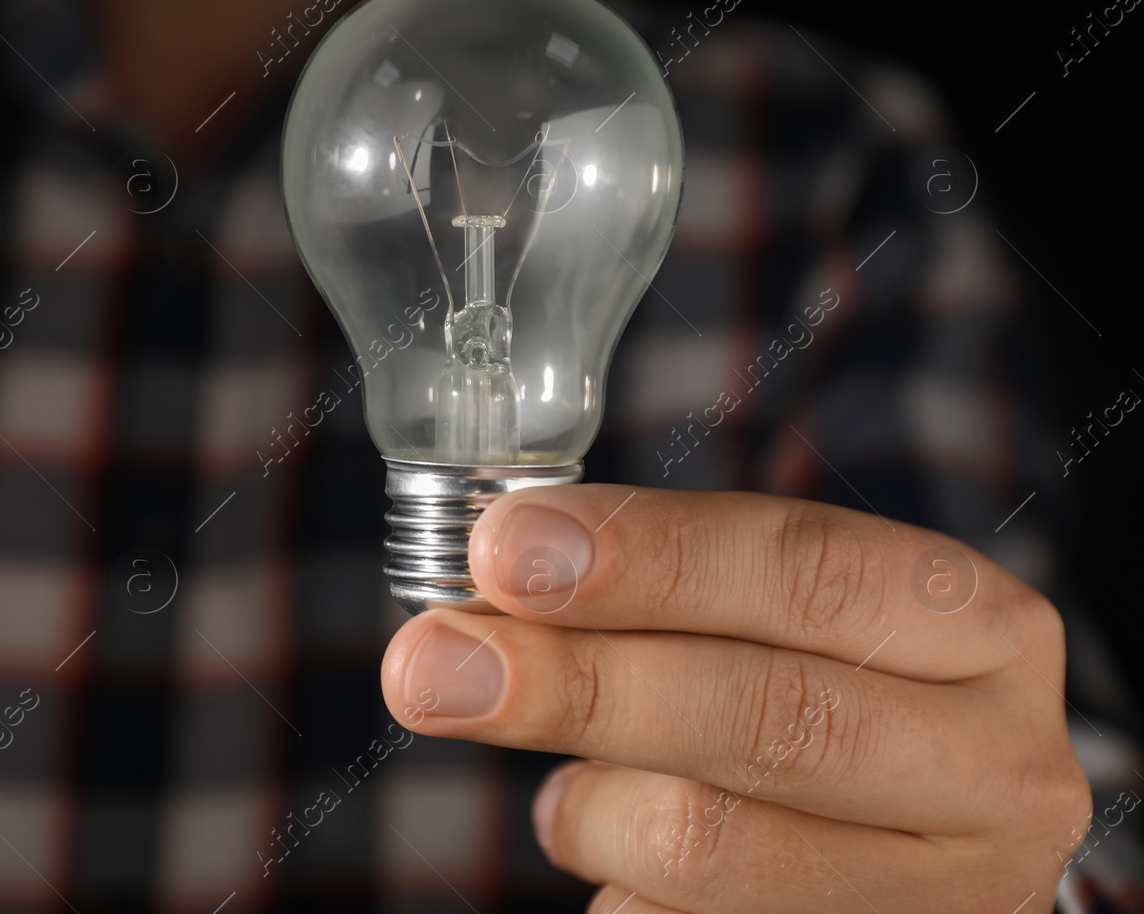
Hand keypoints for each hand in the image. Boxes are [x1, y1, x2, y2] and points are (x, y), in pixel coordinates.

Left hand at [380, 486, 1090, 912]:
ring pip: (707, 843)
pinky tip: (619, 865)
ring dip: (587, 806)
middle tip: (430, 663)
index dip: (646, 557)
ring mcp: (951, 894)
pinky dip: (616, 887)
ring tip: (566, 796)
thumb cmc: (814, 695)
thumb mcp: (771, 623)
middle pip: (762, 714)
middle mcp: (996, 766)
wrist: (905, 843)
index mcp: (979, 628)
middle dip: (574, 682)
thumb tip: (480, 598)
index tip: (505, 548)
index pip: (804, 570)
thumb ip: (656, 594)